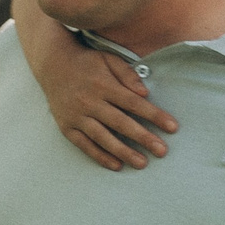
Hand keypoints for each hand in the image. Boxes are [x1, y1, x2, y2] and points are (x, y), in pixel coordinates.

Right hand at [47, 44, 178, 169]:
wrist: (52, 65)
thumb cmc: (87, 62)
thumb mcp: (109, 59)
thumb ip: (128, 75)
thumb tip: (144, 94)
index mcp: (103, 85)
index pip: (133, 103)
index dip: (154, 116)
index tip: (172, 127)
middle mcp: (90, 102)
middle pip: (121, 123)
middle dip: (143, 138)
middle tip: (162, 151)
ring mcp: (77, 116)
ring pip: (103, 138)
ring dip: (123, 152)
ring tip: (142, 163)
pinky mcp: (67, 127)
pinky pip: (85, 145)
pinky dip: (100, 156)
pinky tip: (116, 165)